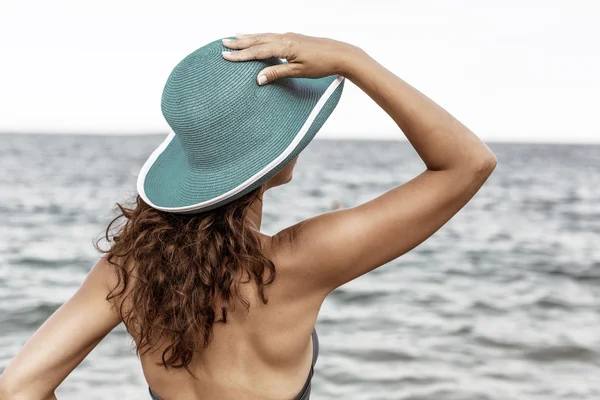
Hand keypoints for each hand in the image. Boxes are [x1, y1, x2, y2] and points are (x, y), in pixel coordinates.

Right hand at [221, 32, 358, 84]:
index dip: (240, 55)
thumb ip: (277, 74)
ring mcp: (289, 36)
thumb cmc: (321, 64)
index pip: (257, 51)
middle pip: (257, 40)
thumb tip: (258, 79)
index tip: (225, 56)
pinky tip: (257, 37)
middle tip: (223, 44)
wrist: (340, 54)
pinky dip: (260, 37)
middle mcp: (284, 38)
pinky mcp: (293, 38)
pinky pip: (271, 36)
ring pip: (263, 36)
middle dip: (239, 43)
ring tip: (235, 37)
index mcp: (284, 47)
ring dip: (248, 38)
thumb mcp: (298, 72)